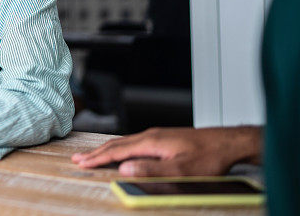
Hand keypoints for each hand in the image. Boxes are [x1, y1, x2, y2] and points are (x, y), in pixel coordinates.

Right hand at [71, 126, 261, 176]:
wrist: (228, 143)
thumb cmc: (209, 157)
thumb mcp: (181, 169)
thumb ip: (152, 170)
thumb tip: (125, 170)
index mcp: (152, 142)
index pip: (118, 151)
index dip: (98, 158)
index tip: (82, 163)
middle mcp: (151, 136)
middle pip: (117, 144)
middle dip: (96, 152)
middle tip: (78, 158)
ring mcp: (157, 135)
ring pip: (125, 142)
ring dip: (106, 149)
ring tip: (93, 155)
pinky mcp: (164, 138)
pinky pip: (133, 142)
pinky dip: (120, 147)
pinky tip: (121, 151)